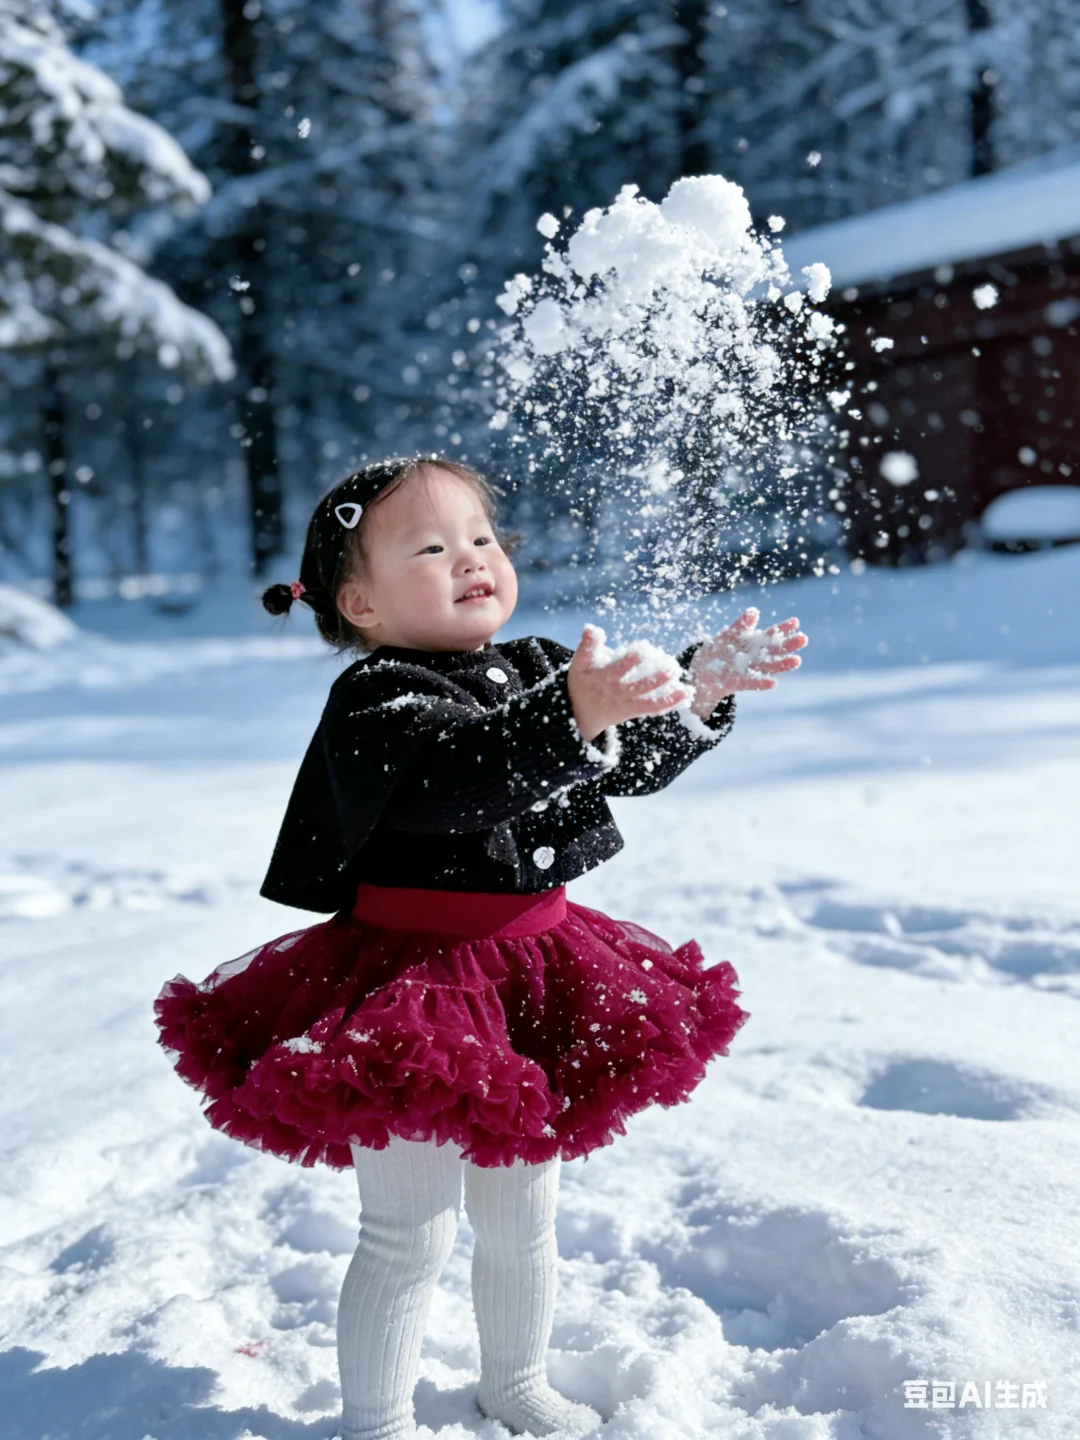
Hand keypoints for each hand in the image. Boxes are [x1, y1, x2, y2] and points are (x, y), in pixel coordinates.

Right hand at [568, 624, 690, 741]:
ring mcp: (624, 704)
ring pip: (646, 701)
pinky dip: (667, 704)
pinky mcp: (632, 711)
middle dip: (653, 681)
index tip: (640, 652)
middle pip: (635, 688)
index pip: (614, 671)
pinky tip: (683, 695)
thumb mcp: (579, 665)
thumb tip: (591, 628)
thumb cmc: (582, 683)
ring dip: (665, 696)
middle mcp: (614, 693)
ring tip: (682, 687)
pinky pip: (650, 709)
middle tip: (670, 671)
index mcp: (601, 679)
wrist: (580, 715)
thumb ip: (587, 647)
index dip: (627, 663)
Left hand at [688, 607, 806, 716]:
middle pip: (774, 651)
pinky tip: (774, 682)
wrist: (699, 674)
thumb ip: (740, 626)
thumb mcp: (726, 636)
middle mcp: (754, 658)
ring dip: (782, 665)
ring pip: (767, 667)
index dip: (782, 629)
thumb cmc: (716, 653)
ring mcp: (747, 671)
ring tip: (797, 661)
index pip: (770, 635)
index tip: (795, 622)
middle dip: (788, 645)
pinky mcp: (736, 683)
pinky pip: (750, 683)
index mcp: (752, 645)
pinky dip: (761, 682)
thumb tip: (754, 612)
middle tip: (803, 639)